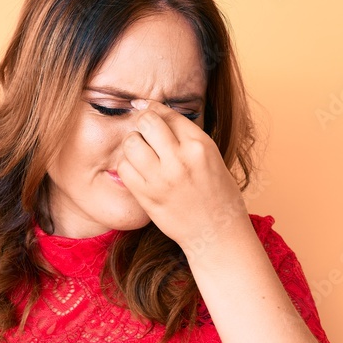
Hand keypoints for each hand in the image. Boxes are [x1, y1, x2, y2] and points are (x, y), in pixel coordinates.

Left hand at [116, 98, 248, 254]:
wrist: (217, 233)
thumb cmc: (217, 194)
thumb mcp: (211, 156)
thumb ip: (186, 136)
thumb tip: (156, 111)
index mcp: (200, 145)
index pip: (167, 113)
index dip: (154, 109)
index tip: (145, 109)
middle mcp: (180, 159)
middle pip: (146, 122)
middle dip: (142, 124)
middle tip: (145, 134)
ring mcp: (162, 179)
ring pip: (131, 143)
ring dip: (132, 144)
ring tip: (141, 153)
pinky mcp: (148, 197)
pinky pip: (124, 168)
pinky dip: (127, 166)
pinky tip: (137, 171)